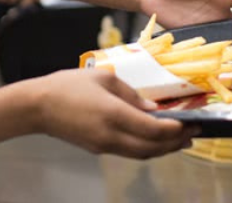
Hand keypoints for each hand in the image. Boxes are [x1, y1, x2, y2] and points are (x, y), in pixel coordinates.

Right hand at [32, 69, 195, 158]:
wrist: (38, 106)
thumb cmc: (69, 85)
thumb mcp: (104, 78)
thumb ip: (131, 94)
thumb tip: (154, 108)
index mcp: (113, 114)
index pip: (152, 129)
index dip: (175, 129)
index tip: (191, 123)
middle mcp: (111, 135)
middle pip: (151, 148)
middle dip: (175, 143)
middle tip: (193, 133)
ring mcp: (104, 146)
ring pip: (142, 154)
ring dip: (164, 149)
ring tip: (180, 140)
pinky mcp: (98, 149)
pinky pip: (130, 152)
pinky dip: (148, 148)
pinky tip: (155, 139)